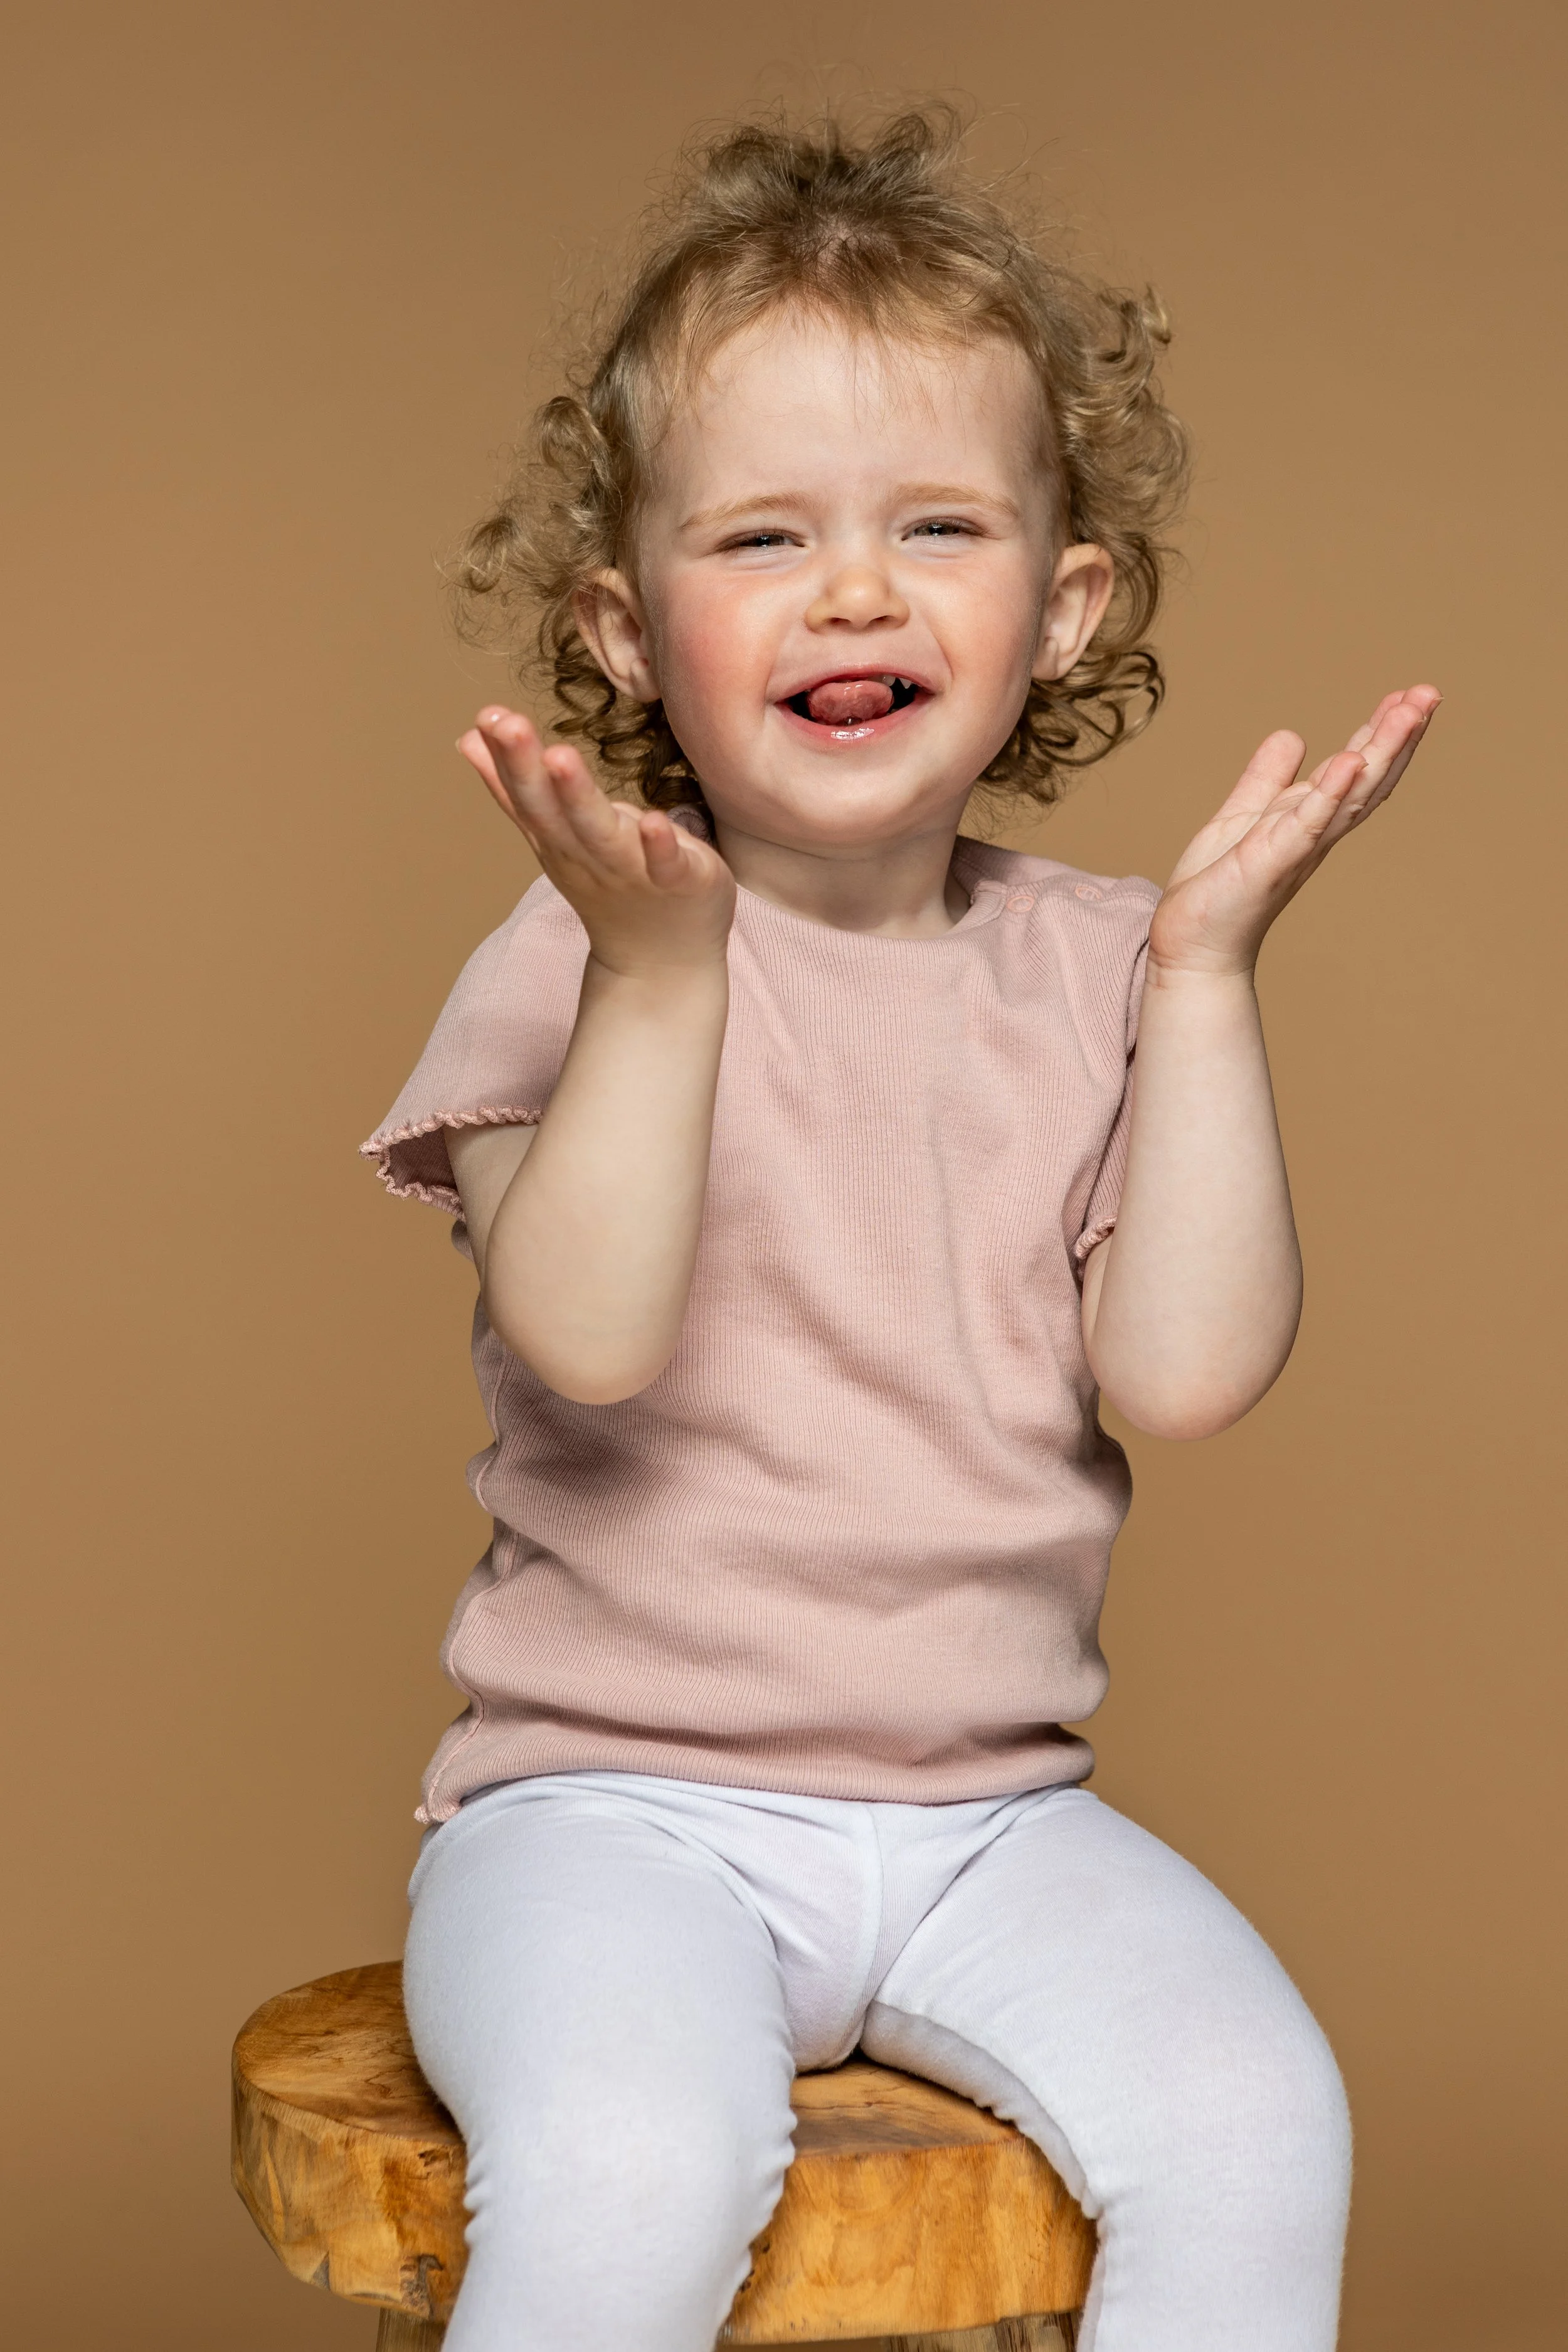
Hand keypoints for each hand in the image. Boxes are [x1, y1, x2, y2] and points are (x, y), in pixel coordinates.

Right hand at [459, 707, 735, 977]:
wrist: (661, 961)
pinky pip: (667, 864)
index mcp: (558, 840)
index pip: (525, 796)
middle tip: (506, 723)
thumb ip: (516, 789)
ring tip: (559, 756)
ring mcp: (632, 872)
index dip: (504, 759)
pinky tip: (653, 819)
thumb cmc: (611, 884)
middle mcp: (587, 855)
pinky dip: (659, 845)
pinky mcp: (679, 881)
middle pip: (552, 812)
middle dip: (527, 768)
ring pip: (602, 833)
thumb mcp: (556, 837)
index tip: (484, 717)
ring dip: (579, 797)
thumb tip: (468, 736)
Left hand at [1149, 685, 1440, 977]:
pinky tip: (1347, 760)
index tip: (1407, 695)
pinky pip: (1305, 824)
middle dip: (1400, 736)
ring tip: (1409, 712)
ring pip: (1350, 795)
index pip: (1356, 769)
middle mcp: (1314, 833)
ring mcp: (1296, 848)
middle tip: (1430, 693)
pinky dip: (1329, 793)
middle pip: (1368, 778)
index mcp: (1309, 818)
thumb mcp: (1245, 815)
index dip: (1381, 732)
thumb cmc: (1217, 888)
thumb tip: (1292, 735)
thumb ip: (1268, 778)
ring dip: (1380, 751)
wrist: (1190, 945)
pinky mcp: (1270, 862)